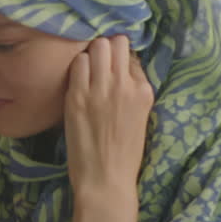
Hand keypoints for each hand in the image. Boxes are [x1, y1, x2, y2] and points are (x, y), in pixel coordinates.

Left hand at [64, 35, 153, 197]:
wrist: (105, 178)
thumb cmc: (123, 153)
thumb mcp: (139, 116)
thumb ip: (132, 90)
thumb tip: (121, 68)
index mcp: (144, 91)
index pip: (132, 57)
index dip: (120, 60)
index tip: (112, 69)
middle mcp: (125, 85)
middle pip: (116, 43)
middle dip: (106, 47)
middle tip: (97, 61)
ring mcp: (101, 89)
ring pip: (97, 47)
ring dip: (90, 55)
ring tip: (86, 71)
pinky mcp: (78, 96)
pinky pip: (78, 63)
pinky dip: (77, 66)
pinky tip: (76, 80)